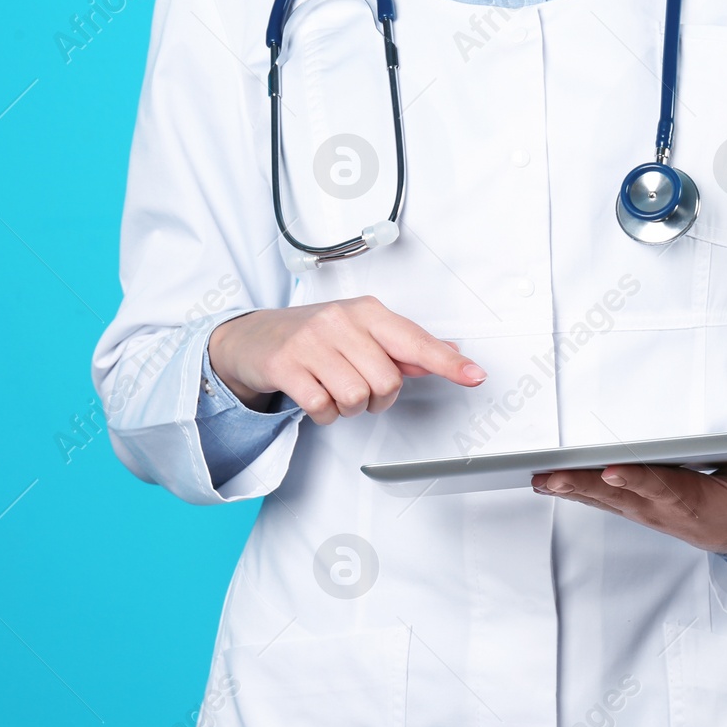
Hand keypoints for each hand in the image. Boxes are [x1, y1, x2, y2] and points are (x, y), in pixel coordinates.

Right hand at [208, 296, 485, 423]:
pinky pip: (323, 407)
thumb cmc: (314, 336)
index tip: (474, 375)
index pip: (415, 340)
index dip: (446, 361)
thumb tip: (449, 353)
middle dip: (378, 397)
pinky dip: (324, 414)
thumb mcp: (360, 332)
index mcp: (367, 311)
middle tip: (359, 388)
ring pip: (356, 397)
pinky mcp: (285, 364)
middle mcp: (341, 321)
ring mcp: (311, 341)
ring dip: (349, 408)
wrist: (252, 337)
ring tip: (334, 390)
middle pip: (386, 381)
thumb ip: (403, 348)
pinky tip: (315, 397)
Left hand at [531, 453, 726, 555]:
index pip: (659, 486)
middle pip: (616, 495)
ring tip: (540, 478)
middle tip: (551, 476)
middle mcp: (657, 507)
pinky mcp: (632, 507)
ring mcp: (641, 509)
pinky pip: (598, 499)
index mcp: (688, 499)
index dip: (635, 479)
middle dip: (583, 485)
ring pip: (601, 498)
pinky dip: (572, 491)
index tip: (612, 471)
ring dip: (569, 489)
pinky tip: (548, 483)